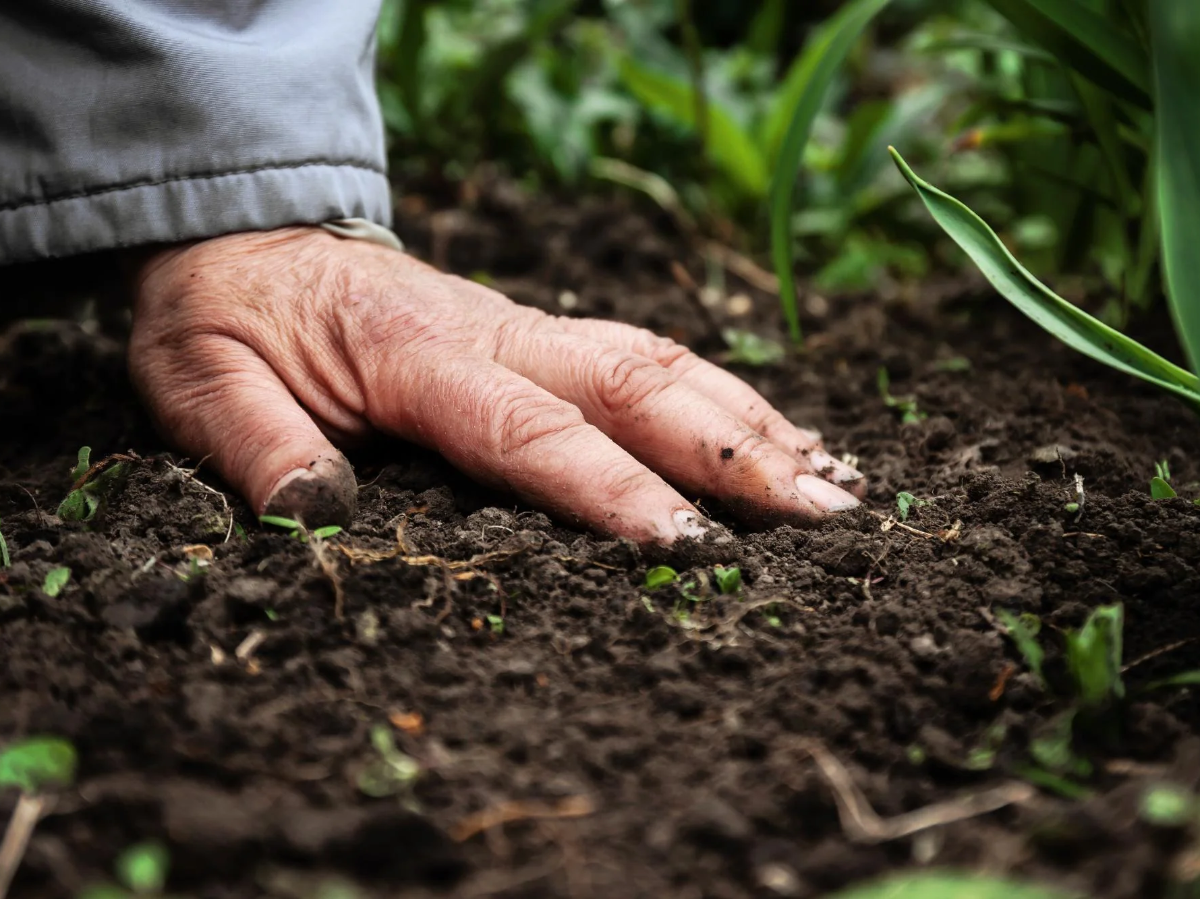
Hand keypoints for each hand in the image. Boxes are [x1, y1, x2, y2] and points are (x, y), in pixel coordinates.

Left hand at [129, 227, 862, 542]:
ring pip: (660, 362)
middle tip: (828, 516)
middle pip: (636, 383)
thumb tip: (319, 516)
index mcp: (415, 353)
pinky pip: (646, 357)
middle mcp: (495, 332)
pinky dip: (722, 396)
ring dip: (751, 420)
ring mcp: (526, 327)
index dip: (613, 490)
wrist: (246, 239)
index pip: (532, 429)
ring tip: (836, 480)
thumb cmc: (227, 319)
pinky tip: (774, 436)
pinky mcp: (538, 334)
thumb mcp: (200, 382)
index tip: (691, 549)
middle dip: (735, 451)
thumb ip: (257, 446)